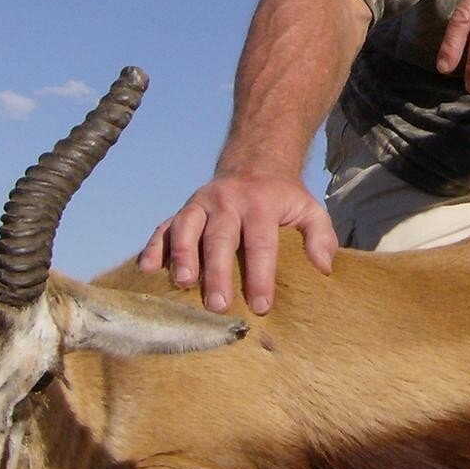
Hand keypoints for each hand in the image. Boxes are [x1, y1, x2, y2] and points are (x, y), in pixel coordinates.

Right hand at [137, 171, 336, 314]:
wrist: (255, 163)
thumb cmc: (284, 198)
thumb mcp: (310, 209)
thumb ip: (321, 236)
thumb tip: (322, 267)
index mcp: (261, 203)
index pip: (261, 242)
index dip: (261, 275)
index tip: (261, 305)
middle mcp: (227, 201)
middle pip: (221, 238)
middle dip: (218, 272)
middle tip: (219, 305)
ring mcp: (201, 204)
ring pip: (187, 228)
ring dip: (182, 255)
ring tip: (183, 284)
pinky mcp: (183, 210)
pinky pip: (164, 227)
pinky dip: (153, 247)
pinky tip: (147, 270)